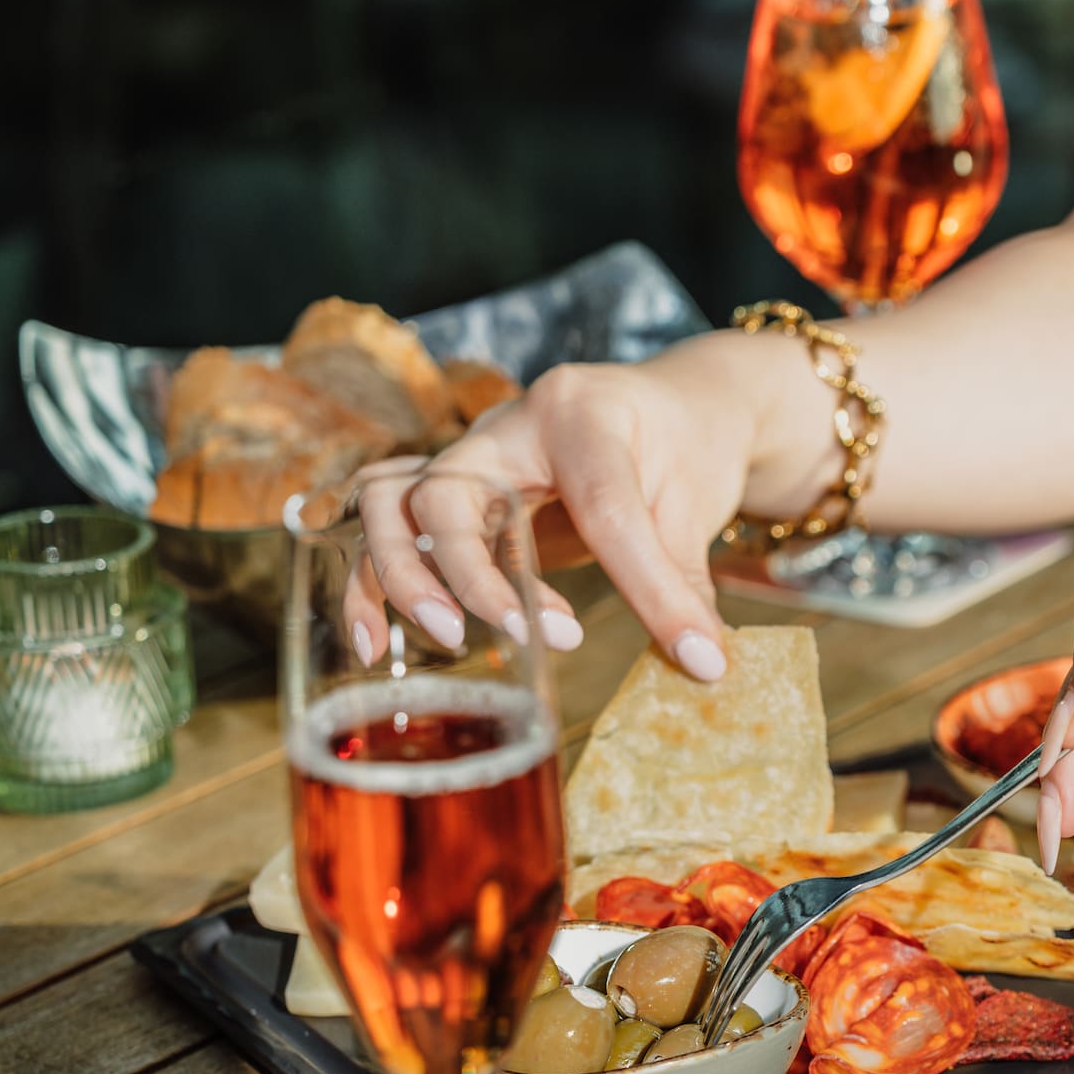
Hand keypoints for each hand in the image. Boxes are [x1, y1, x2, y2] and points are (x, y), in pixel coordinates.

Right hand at [349, 331, 775, 682]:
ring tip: (444, 639)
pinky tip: (375, 643)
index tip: (685, 647)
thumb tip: (700, 666)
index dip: (641, 584)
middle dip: (469, 573)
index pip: (600, 505)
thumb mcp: (695, 509)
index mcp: (582, 414)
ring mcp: (470, 457)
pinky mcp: (453, 492)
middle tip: (519, 636)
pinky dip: (373, 582)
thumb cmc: (681, 446)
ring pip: (391, 502)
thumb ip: (685, 585)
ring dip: (404, 575)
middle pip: (447, 492)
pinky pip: (388, 527)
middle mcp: (508, 428)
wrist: (671, 407)